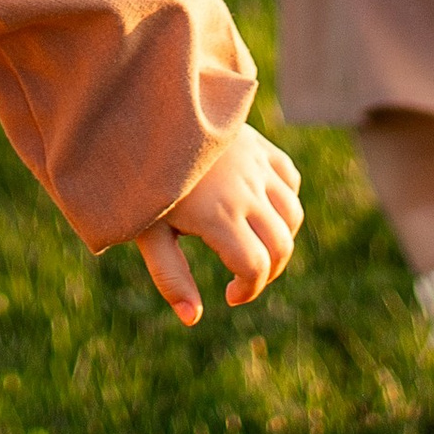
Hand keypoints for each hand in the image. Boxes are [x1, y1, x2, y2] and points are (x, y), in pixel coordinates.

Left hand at [133, 127, 303, 324]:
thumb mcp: (147, 229)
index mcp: (219, 216)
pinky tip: (261, 209)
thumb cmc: (141, 178)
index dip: (249, 290)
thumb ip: (170, 275)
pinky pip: (289, 180)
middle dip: (267, 272)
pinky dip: (285, 201)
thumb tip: (192, 318)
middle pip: (281, 247)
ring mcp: (256, 166)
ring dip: (280, 239)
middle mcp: (246, 191)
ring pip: (292, 215)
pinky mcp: (260, 147)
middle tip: (241, 278)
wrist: (147, 115)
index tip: (229, 295)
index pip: (255, 268)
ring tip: (251, 246)